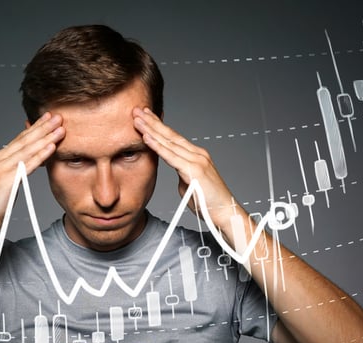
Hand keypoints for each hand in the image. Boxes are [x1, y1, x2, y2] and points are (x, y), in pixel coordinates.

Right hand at [0, 112, 64, 241]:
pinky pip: (27, 165)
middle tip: (58, 116)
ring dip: (46, 137)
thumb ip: (16, 170)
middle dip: (43, 127)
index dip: (35, 127)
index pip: (19, 139)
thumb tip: (33, 162)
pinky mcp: (6, 179)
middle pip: (24, 140)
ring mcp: (1, 168)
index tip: (48, 118)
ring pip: (27, 149)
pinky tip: (52, 147)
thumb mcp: (6, 183)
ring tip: (60, 128)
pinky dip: (41, 154)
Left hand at [133, 107, 234, 226]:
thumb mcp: (190, 185)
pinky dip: (157, 146)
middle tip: (136, 109)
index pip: (173, 137)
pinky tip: (146, 138)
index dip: (158, 125)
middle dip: (152, 121)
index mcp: (196, 155)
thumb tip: (175, 173)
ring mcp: (197, 160)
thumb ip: (181, 175)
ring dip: (151, 130)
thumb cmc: (209, 203)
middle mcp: (197, 154)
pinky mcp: (194, 170)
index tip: (145, 116)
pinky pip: (171, 156)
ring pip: (169, 142)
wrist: (225, 213)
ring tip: (137, 119)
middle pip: (170, 135)